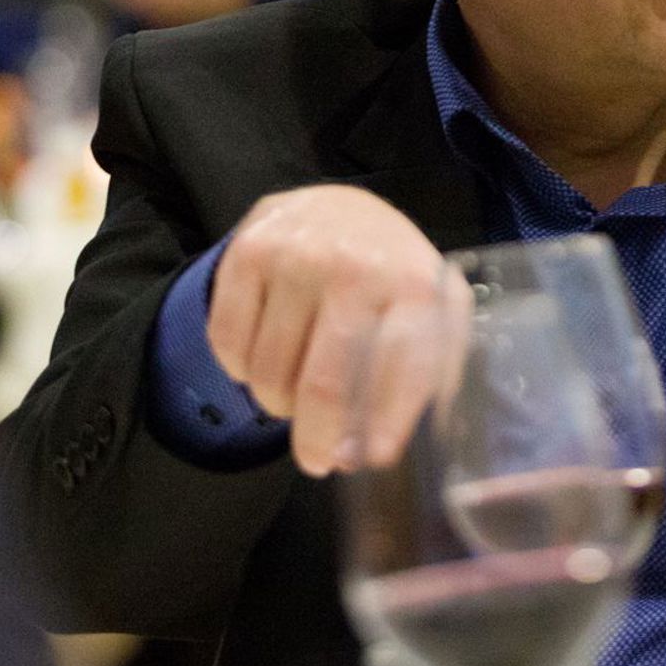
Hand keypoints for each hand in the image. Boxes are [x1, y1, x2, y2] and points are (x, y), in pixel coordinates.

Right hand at [207, 185, 464, 475]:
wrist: (340, 204)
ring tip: (294, 393)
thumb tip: (396, 450)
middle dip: (317, 440)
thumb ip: (433, 372)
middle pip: (323, 385)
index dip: (385, 424)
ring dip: (277, 404)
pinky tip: (264, 355)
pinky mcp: (249, 251)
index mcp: (416, 285)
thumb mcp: (436, 309)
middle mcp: (356, 266)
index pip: (401, 369)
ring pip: (268, 373)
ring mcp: (297, 256)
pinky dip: (240, 370)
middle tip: (316, 460)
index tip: (370, 461)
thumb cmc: (393, 274)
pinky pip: (229, 345)